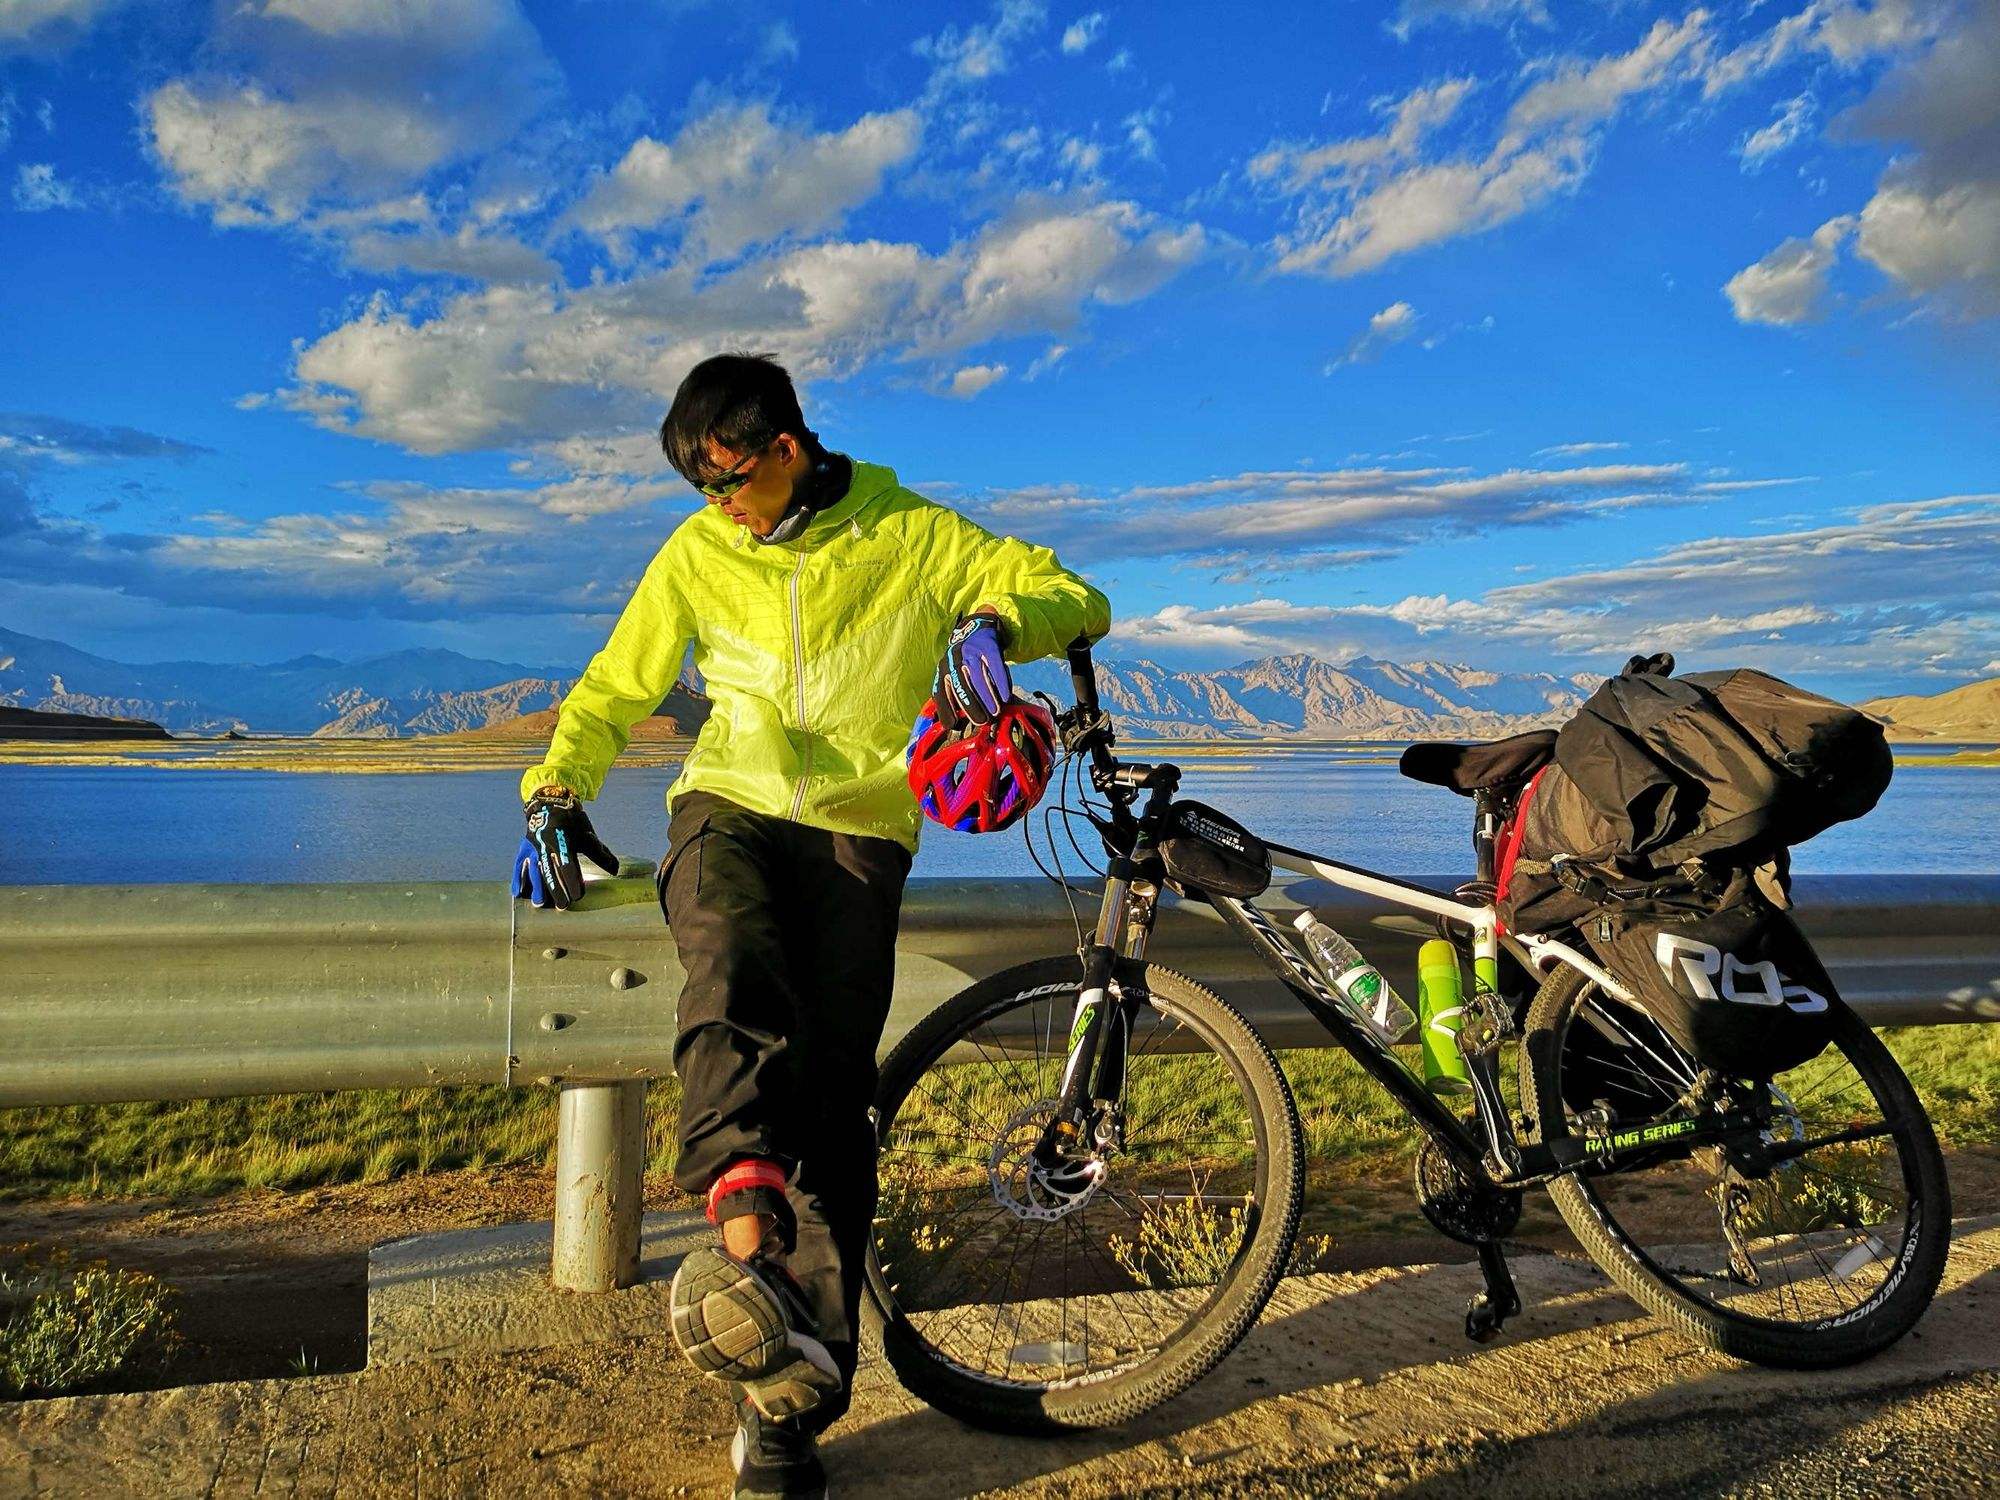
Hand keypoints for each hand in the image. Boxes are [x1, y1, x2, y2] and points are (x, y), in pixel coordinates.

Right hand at [512, 788, 619, 908]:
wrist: (550, 802)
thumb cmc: (572, 821)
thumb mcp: (588, 834)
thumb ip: (600, 853)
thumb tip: (615, 870)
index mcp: (564, 840)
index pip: (568, 865)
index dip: (573, 882)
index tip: (578, 896)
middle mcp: (546, 844)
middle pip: (550, 871)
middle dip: (556, 890)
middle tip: (562, 906)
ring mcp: (532, 846)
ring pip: (534, 870)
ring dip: (537, 887)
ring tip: (540, 904)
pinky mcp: (523, 847)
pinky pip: (519, 865)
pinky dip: (518, 879)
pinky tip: (518, 894)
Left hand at [935, 611, 1010, 728]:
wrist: (977, 626)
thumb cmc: (965, 659)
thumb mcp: (953, 671)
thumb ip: (954, 691)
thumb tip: (957, 723)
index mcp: (943, 669)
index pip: (940, 692)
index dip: (945, 709)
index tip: (953, 726)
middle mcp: (953, 660)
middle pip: (961, 686)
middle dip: (971, 706)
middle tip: (981, 721)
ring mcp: (971, 652)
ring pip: (978, 677)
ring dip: (987, 697)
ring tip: (995, 712)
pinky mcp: (988, 646)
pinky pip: (995, 666)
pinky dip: (1001, 682)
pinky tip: (1006, 695)